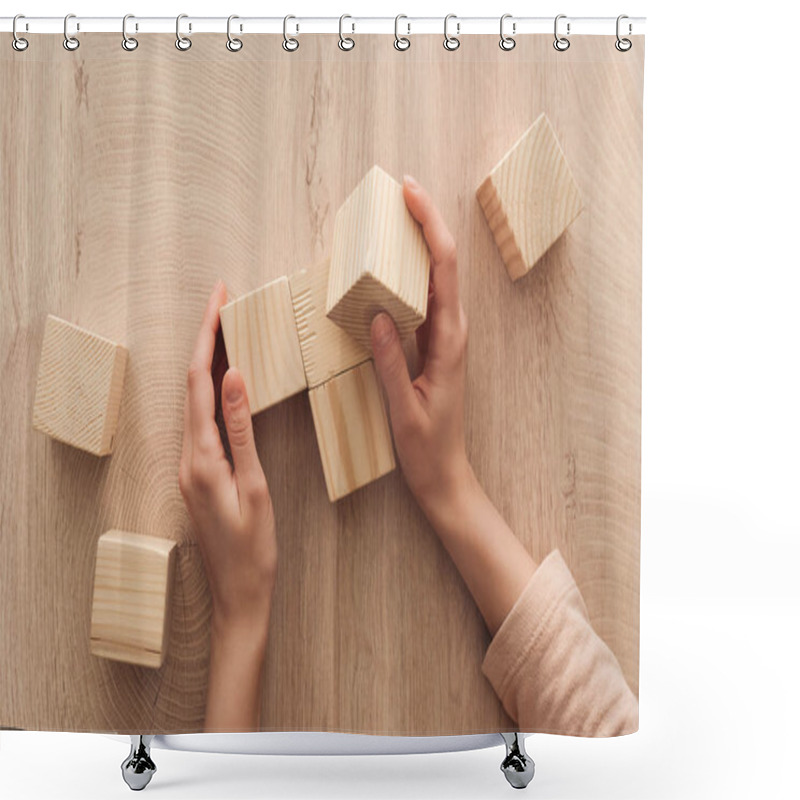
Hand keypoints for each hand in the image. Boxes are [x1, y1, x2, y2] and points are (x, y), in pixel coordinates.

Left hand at [179, 280, 275, 730]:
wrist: (238, 592)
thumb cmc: (253, 547)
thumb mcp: (254, 485)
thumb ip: (241, 429)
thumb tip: (234, 377)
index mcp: (201, 457)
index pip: (200, 383)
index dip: (208, 338)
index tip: (219, 301)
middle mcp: (187, 457)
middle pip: (191, 385)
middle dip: (204, 340)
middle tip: (222, 301)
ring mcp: (189, 466)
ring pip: (194, 401)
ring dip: (206, 363)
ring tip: (225, 329)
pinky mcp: (197, 474)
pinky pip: (201, 420)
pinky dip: (211, 391)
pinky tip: (224, 381)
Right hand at [371, 177, 536, 634]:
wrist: (445, 474)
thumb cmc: (428, 448)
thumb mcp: (405, 407)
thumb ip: (392, 362)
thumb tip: (378, 313)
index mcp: (449, 340)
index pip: (443, 269)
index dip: (429, 226)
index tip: (409, 194)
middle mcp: (452, 332)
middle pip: (444, 263)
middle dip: (425, 222)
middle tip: (398, 192)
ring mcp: (444, 338)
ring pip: (436, 277)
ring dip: (419, 243)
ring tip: (394, 217)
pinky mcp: (433, 347)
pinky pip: (424, 299)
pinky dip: (411, 273)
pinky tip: (391, 267)